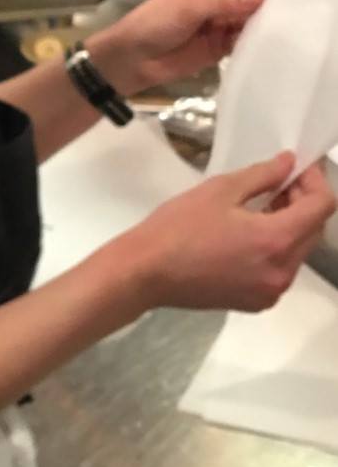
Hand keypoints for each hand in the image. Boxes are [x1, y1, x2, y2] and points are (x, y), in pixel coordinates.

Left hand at [89, 0, 267, 94]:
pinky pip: (246, 39)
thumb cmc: (154, 22)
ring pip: (253, 17)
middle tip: (278, 16)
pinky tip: (262, 46)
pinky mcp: (224, 43)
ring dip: (262, 23)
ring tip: (273, 33)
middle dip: (265, 3)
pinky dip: (254, 42)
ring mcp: (223, 19)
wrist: (134, 58)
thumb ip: (225, 2)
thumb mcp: (188, 7)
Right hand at [120, 152, 334, 312]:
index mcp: (276, 240)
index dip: (315, 181)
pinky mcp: (257, 302)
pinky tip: (249, 234)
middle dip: (303, 202)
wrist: (146, 272)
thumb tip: (289, 164)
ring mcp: (271, 291)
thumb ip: (263, 175)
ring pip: (298, 251)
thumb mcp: (220, 191)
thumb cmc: (178, 227)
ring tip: (262, 206)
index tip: (297, 167)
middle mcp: (283, 271)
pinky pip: (281, 269)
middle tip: (278, 182)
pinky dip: (276, 248)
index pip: (321, 206)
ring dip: (290, 225)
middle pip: (314, 230)